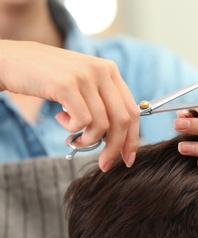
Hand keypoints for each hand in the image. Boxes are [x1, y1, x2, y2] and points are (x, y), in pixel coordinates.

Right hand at [0, 40, 138, 170]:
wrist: (11, 60)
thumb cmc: (48, 78)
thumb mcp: (83, 84)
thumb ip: (102, 101)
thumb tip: (118, 136)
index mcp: (110, 70)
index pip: (133, 110)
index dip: (132, 138)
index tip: (127, 158)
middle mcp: (102, 71)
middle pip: (122, 120)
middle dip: (115, 148)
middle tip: (105, 164)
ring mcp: (85, 76)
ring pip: (102, 125)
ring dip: (88, 140)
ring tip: (74, 136)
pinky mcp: (67, 85)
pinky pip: (83, 121)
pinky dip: (73, 130)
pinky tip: (61, 119)